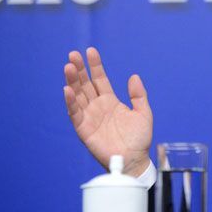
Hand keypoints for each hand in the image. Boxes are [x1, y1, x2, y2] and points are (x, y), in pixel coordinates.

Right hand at [63, 47, 152, 176]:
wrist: (135, 160)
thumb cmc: (139, 139)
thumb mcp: (143, 112)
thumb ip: (138, 95)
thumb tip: (134, 76)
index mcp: (111, 101)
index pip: (100, 79)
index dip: (95, 66)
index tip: (91, 51)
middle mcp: (98, 107)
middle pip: (86, 85)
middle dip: (79, 70)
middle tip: (73, 54)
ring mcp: (90, 117)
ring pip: (78, 96)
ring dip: (72, 82)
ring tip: (68, 67)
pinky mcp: (84, 129)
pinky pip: (75, 114)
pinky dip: (71, 102)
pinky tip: (67, 90)